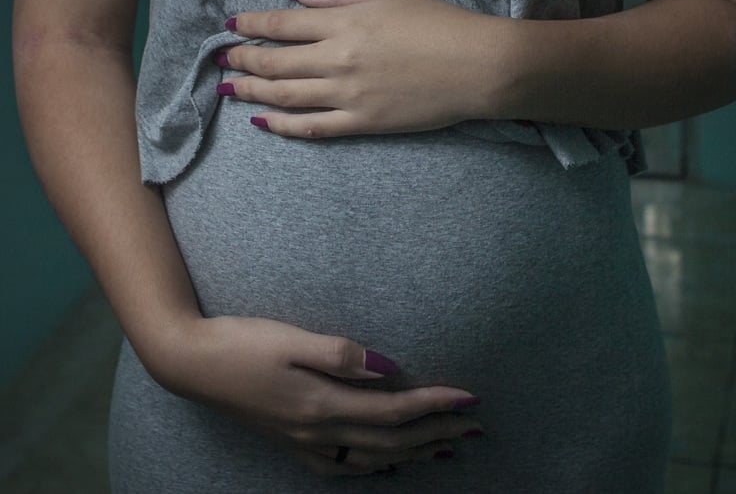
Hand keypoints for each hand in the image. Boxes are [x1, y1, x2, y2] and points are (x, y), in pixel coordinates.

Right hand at [174, 315, 482, 475]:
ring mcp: (303, 443)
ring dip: (415, 454)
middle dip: (437, 434)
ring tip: (447, 448)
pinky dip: (375, 467)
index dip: (436, 404)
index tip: (471, 396)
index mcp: (321, 404)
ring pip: (373, 459)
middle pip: (392, 441)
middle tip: (475, 426)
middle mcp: (317, 432)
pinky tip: (387, 463)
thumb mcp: (290, 339)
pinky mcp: (292, 442)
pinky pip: (344, 465)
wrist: (190, 364)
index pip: (395, 410)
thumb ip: (341, 355)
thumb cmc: (240, 343)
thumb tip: (389, 368)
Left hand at [218, 0, 502, 137]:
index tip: (231, 26)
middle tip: (223, 62)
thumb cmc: (438, 25)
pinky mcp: (362, 123)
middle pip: (274, 63)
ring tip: (229, 91)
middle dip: (241, 61)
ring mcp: (347, 95)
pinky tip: (263, 123)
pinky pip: (313, 128)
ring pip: (285, 96)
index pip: (281, 25)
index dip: (250, 25)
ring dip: (252, 93)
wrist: (476, 67)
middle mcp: (336, 59)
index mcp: (342, 23)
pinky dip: (283, 126)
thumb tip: (299, 2)